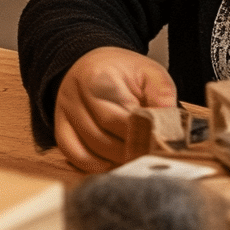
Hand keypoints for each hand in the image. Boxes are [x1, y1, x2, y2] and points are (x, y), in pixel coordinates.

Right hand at [54, 47, 176, 171]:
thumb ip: (162, 95)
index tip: (158, 143)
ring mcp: (64, 114)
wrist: (91, 63)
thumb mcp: (149, 72)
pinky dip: (95, 166)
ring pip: (89, 150)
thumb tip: (168, 124)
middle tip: (150, 155)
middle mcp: (75, 96)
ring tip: (137, 158)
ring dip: (115, 160)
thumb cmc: (122, 70)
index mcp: (99, 78)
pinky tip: (113, 163)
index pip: (120, 116)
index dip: (140, 134)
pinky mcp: (60, 128)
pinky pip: (74, 156)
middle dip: (129, 149)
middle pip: (103, 136)